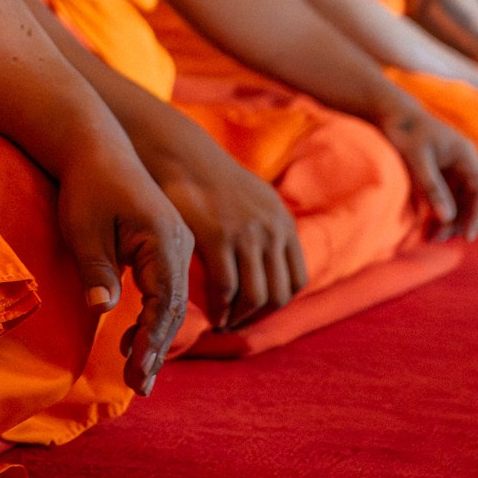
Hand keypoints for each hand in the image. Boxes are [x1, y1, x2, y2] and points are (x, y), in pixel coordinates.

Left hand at [55, 145, 192, 394]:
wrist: (95, 146)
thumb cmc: (88, 185)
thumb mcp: (85, 229)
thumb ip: (96, 270)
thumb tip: (103, 310)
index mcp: (164, 239)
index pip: (165, 301)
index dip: (151, 340)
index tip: (136, 370)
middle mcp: (178, 243)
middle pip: (174, 307)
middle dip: (156, 348)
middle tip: (139, 387)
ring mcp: (175, 244)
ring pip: (172, 301)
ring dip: (155, 337)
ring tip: (136, 374)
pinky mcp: (165, 245)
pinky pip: (165, 289)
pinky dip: (152, 317)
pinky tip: (131, 342)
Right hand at [133, 119, 306, 330]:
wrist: (181, 153)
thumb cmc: (210, 179)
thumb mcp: (254, 198)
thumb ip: (267, 227)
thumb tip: (270, 262)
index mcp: (283, 221)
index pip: (296, 280)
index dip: (277, 303)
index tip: (255, 311)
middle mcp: (272, 229)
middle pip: (279, 294)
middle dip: (258, 317)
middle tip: (236, 324)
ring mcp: (247, 233)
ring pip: (255, 296)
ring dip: (239, 318)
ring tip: (222, 323)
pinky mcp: (218, 236)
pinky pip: (226, 288)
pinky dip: (220, 309)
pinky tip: (210, 314)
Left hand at [379, 101, 477, 240]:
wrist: (389, 112)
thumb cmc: (404, 130)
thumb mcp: (417, 159)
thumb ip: (432, 187)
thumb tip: (447, 218)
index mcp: (466, 155)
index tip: (467, 237)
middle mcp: (464, 162)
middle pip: (472, 199)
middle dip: (459, 222)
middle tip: (440, 239)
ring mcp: (453, 167)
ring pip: (459, 200)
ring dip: (450, 220)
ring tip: (432, 238)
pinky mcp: (441, 172)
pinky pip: (447, 196)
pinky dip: (440, 211)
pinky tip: (428, 226)